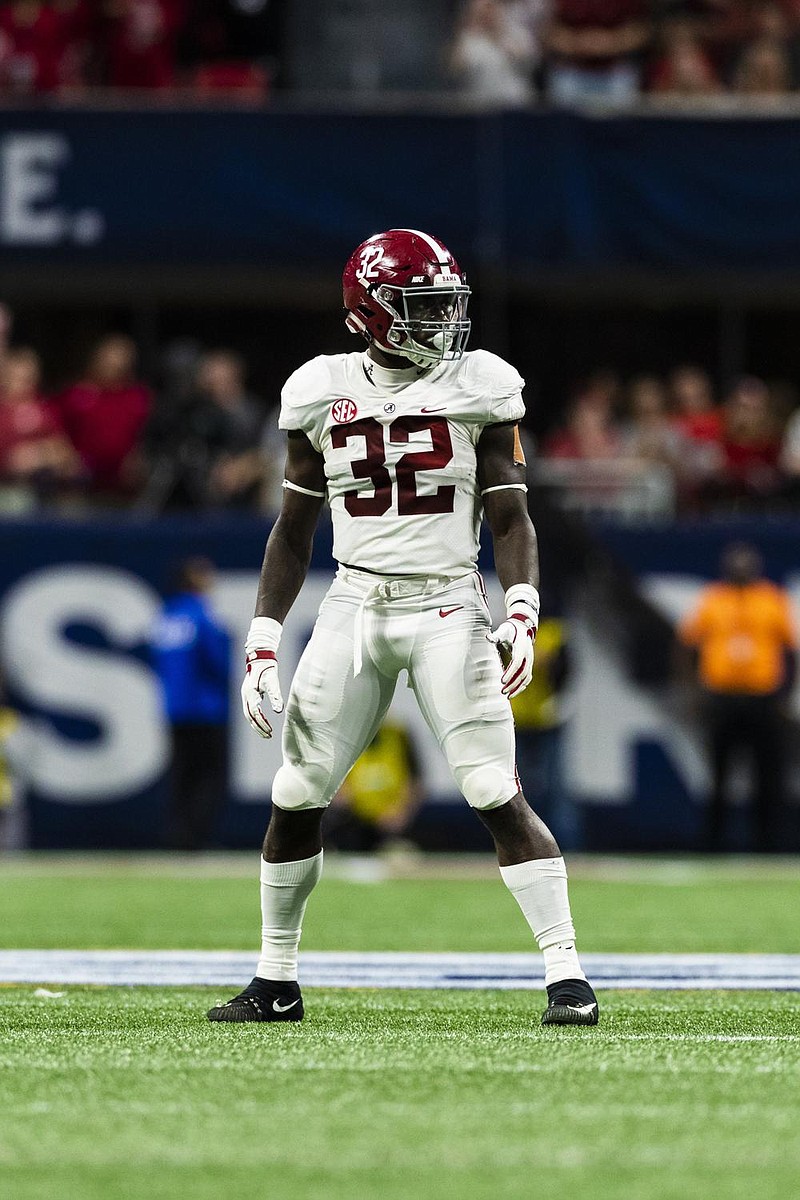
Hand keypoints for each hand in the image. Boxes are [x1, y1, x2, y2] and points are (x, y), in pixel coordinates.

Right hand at [241, 617, 283, 737]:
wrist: (261, 657)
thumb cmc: (267, 669)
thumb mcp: (273, 682)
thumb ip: (275, 696)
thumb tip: (278, 711)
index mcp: (250, 694)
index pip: (254, 713)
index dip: (261, 724)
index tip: (270, 731)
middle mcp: (245, 696)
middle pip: (249, 716)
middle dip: (258, 727)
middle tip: (268, 736)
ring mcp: (245, 695)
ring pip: (249, 714)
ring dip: (257, 724)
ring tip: (267, 732)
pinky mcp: (249, 694)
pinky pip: (250, 709)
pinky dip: (256, 717)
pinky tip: (264, 721)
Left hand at [488, 614, 535, 698]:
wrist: (523, 627)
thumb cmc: (511, 630)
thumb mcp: (503, 630)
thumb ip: (496, 636)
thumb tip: (488, 637)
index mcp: (522, 648)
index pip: (517, 663)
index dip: (510, 673)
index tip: (501, 681)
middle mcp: (528, 656)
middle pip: (522, 673)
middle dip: (513, 683)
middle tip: (502, 690)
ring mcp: (530, 661)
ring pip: (526, 678)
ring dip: (518, 688)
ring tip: (507, 696)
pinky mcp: (529, 665)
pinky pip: (527, 678)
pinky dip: (521, 686)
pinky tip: (512, 692)